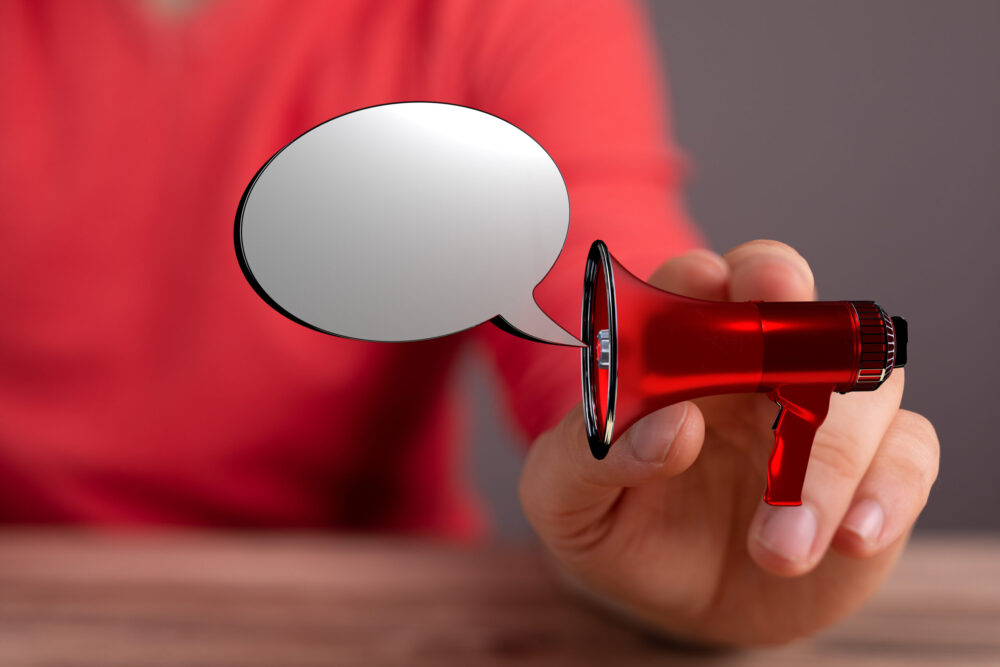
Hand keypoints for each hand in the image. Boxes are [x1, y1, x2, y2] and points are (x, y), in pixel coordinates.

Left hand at [519, 240, 938, 645]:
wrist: (677, 602)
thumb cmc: (619, 527)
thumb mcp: (565, 501)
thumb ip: (590, 458)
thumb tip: (670, 428)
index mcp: (678, 354)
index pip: (698, 284)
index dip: (705, 278)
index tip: (706, 287)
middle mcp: (759, 368)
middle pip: (798, 308)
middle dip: (800, 318)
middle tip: (788, 367)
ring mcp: (823, 414)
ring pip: (863, 389)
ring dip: (827, 464)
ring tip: (778, 547)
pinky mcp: (875, 468)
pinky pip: (909, 455)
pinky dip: (889, 491)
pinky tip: (849, 539)